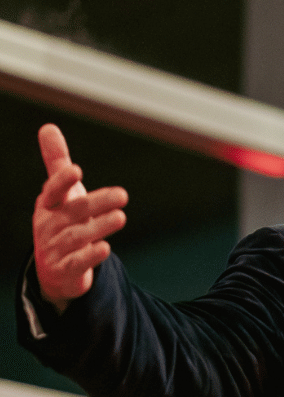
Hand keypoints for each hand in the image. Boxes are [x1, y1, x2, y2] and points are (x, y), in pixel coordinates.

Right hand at [32, 124, 127, 313]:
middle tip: (123, 195)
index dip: (62, 182)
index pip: (52, 191)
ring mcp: (55, 249)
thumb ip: (57, 164)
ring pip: (78, 236)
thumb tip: (48, 126)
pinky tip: (106, 248)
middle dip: (97, 203)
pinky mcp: (66, 270)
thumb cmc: (61, 223)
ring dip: (100, 227)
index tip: (76, 171)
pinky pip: (78, 262)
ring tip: (121, 217)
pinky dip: (91, 256)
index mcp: (47, 206)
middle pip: (74, 212)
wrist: (55, 269)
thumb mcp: (58, 196)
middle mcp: (49, 226)